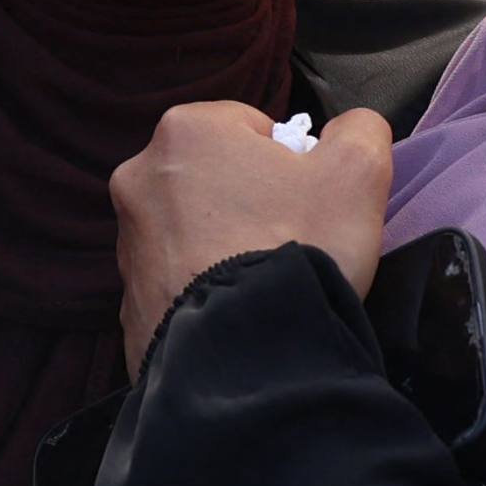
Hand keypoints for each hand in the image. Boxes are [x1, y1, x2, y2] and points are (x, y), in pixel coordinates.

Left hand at [111, 102, 393, 370]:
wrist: (248, 356)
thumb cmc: (299, 245)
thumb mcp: (357, 170)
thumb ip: (359, 130)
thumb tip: (350, 130)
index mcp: (185, 130)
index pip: (253, 129)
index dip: (291, 164)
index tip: (308, 201)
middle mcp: (139, 177)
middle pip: (218, 177)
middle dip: (254, 202)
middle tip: (292, 240)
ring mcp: (127, 242)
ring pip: (195, 229)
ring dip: (226, 245)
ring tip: (264, 282)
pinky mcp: (128, 300)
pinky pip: (179, 281)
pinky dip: (205, 290)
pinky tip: (237, 311)